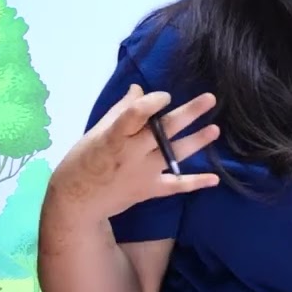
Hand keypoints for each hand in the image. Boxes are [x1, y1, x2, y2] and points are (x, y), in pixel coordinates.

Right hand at [51, 84, 221, 219]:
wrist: (76, 202)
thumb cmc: (84, 161)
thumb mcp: (97, 132)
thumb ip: (121, 111)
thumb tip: (139, 89)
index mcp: (114, 136)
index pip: (135, 115)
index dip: (152, 102)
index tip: (165, 96)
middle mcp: (131, 154)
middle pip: (162, 131)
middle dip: (187, 114)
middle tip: (210, 99)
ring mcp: (142, 173)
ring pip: (173, 155)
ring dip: (196, 142)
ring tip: (215, 129)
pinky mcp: (149, 190)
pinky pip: (175, 186)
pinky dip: (195, 183)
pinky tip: (214, 179)